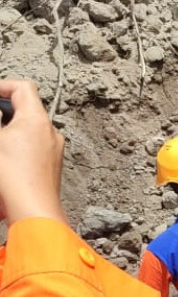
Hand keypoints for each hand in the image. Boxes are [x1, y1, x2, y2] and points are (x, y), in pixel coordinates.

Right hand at [0, 80, 65, 224]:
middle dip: (2, 110)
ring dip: (8, 129)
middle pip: (26, 108)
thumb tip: (1, 127)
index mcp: (37, 119)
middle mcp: (50, 131)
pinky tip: (5, 158)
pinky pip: (33, 146)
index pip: (23, 88)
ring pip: (28, 129)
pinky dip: (16, 144)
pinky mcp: (52, 166)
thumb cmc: (12, 176)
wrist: (34, 210)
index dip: (1, 86)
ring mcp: (54, 149)